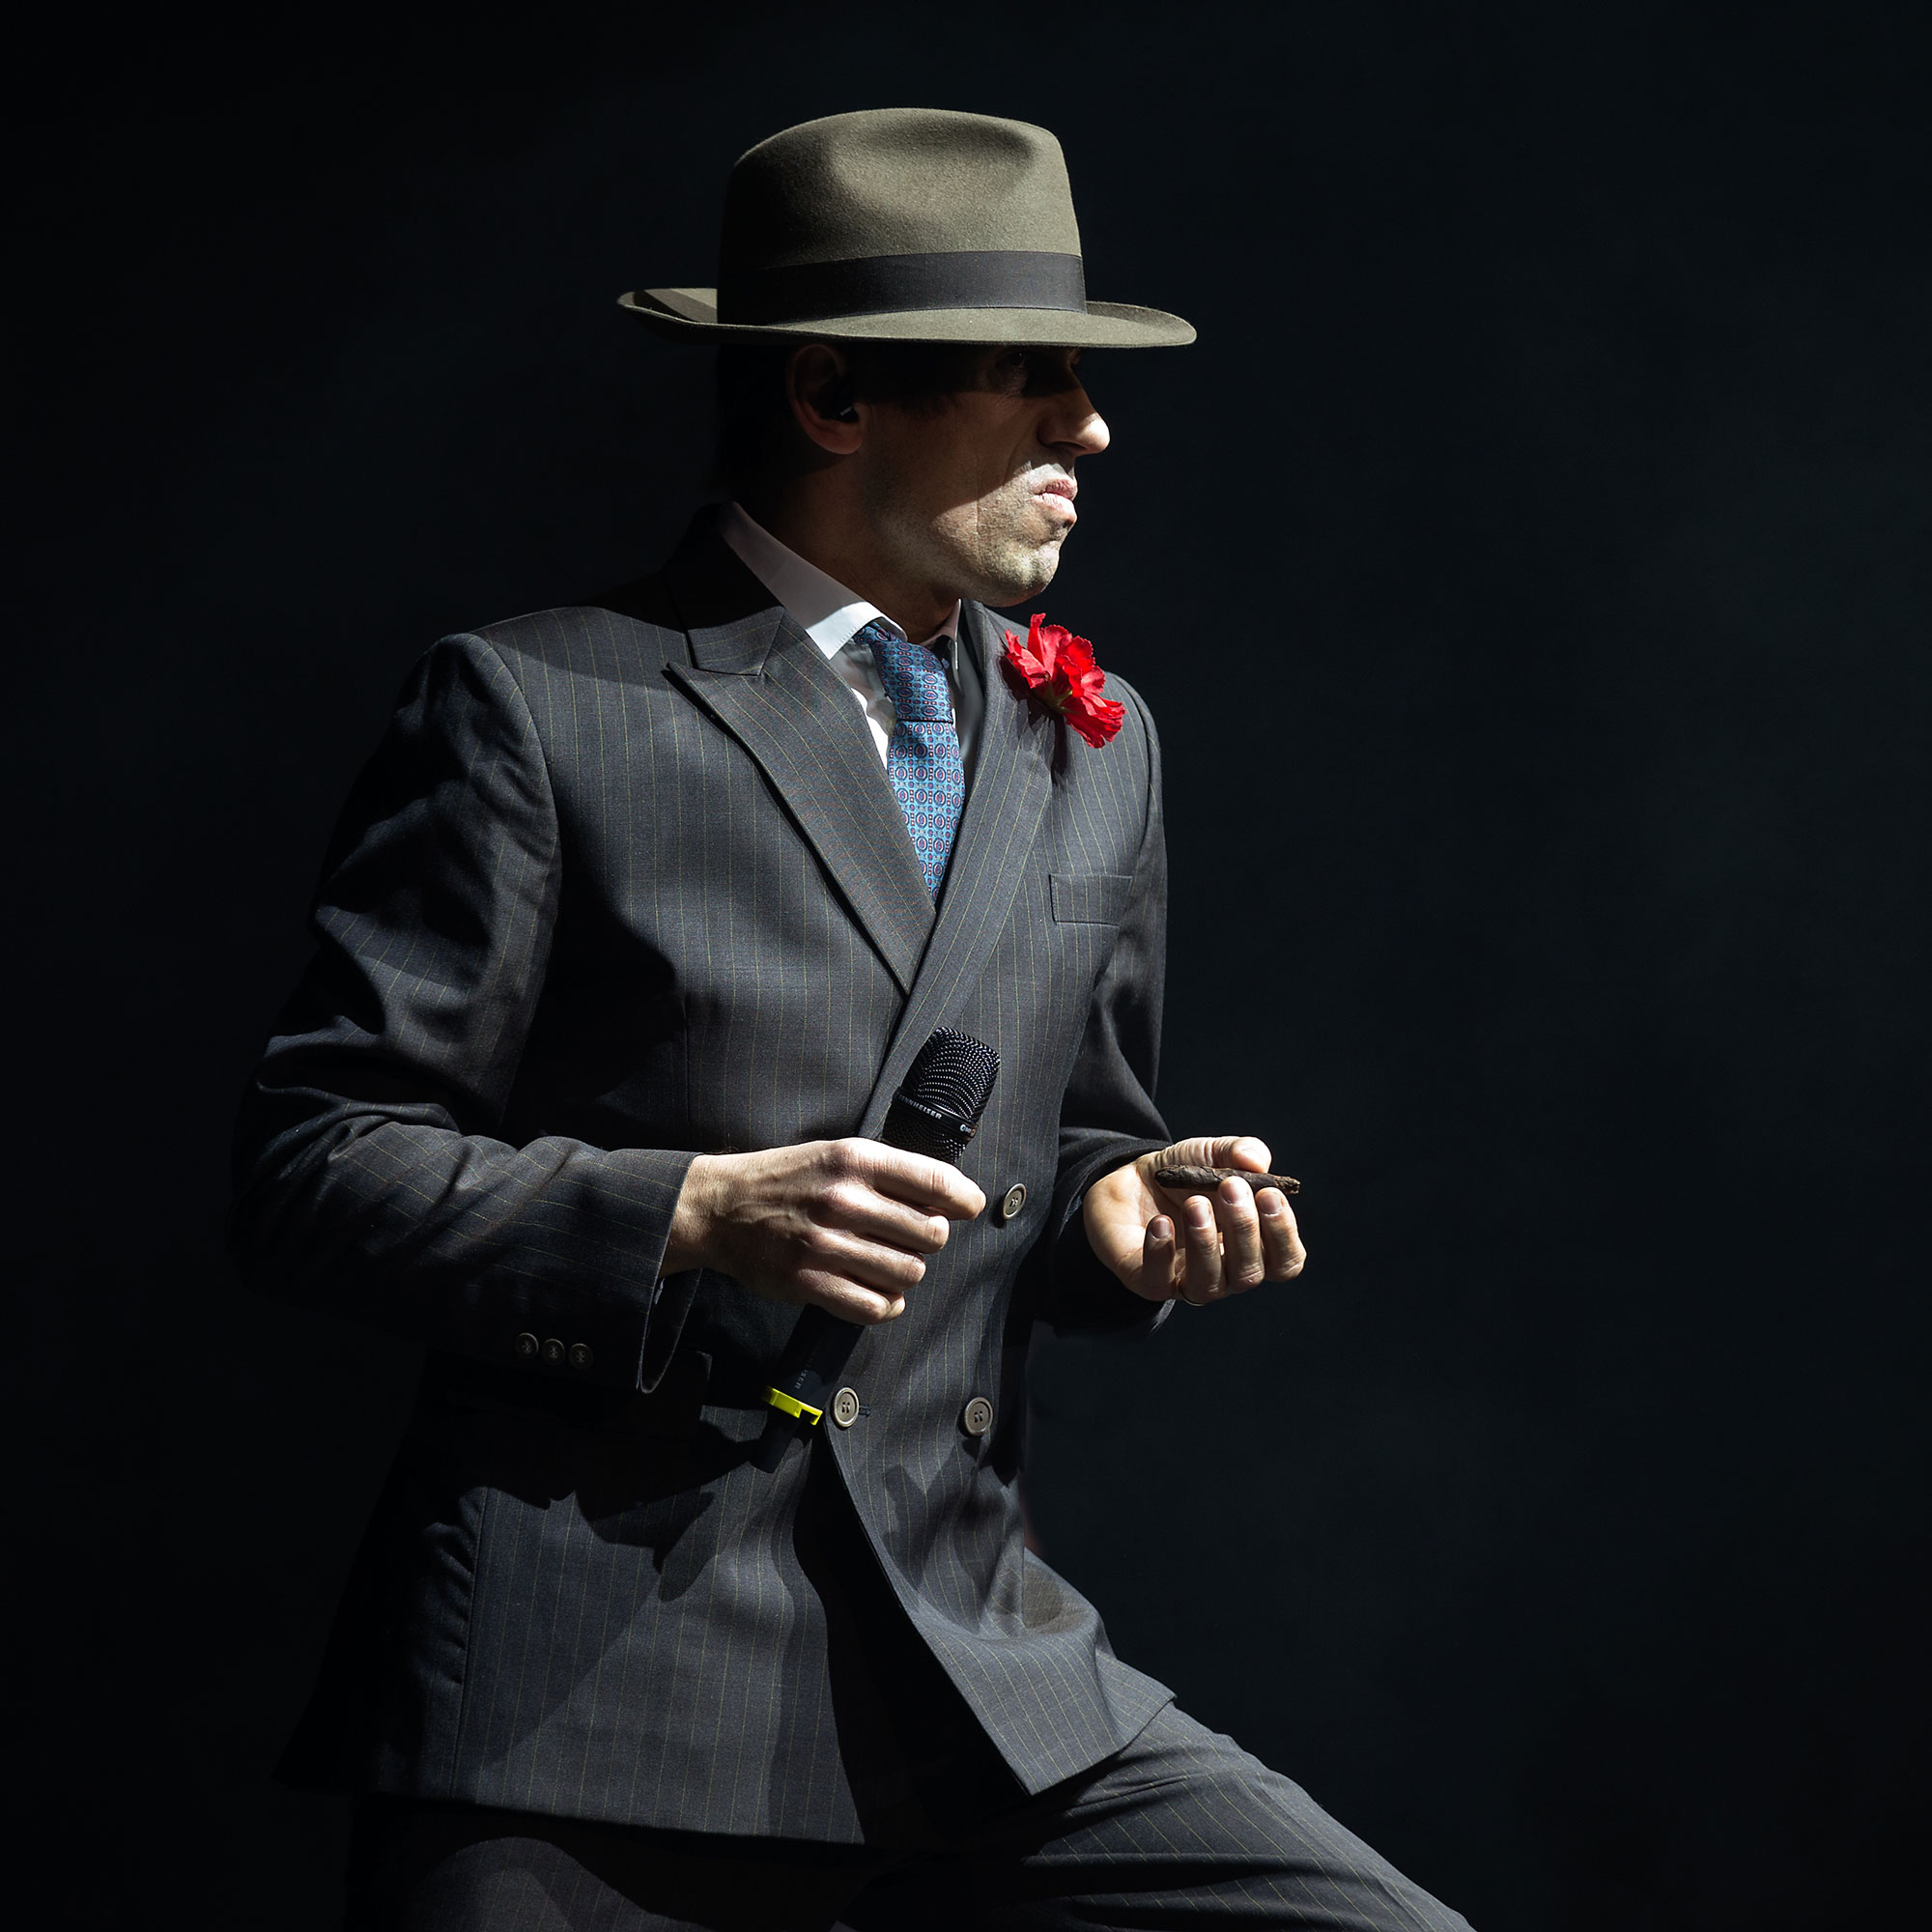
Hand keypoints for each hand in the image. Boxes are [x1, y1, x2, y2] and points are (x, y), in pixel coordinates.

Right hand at [661, 1140, 985, 1323]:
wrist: (721, 1208)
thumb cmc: (788, 1179)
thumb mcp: (837, 1154)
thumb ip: (890, 1172)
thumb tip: (951, 1197)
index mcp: (854, 1160)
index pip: (934, 1179)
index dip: (963, 1198)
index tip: (967, 1208)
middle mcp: (843, 1199)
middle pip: (929, 1233)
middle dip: (929, 1239)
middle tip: (910, 1237)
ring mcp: (825, 1244)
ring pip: (908, 1273)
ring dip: (907, 1273)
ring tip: (888, 1264)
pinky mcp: (809, 1282)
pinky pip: (874, 1306)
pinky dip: (885, 1305)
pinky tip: (875, 1291)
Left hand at [1083, 1135, 1305, 1304]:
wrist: (1129, 1181)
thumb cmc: (1184, 1174)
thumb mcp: (1213, 1154)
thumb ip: (1240, 1151)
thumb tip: (1257, 1161)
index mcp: (1252, 1246)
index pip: (1285, 1262)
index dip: (1283, 1234)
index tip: (1270, 1195)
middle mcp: (1226, 1272)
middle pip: (1250, 1274)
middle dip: (1244, 1229)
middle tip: (1231, 1187)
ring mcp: (1187, 1280)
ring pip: (1210, 1285)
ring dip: (1206, 1243)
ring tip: (1195, 1203)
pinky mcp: (1149, 1281)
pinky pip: (1160, 1283)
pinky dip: (1162, 1253)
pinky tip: (1160, 1223)